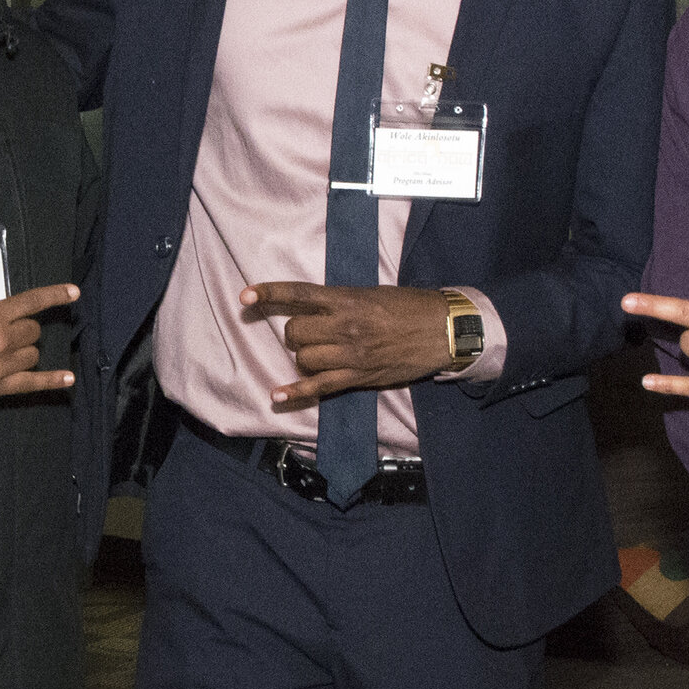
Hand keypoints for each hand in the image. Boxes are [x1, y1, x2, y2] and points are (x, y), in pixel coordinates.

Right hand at [0, 283, 78, 410]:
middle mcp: (3, 338)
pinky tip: (68, 378)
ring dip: (23, 351)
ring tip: (6, 354)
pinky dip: (52, 381)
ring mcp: (3, 365)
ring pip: (32, 355)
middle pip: (33, 332)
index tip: (73, 293)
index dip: (55, 295)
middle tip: (7, 333)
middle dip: (24, 330)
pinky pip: (32, 384)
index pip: (31, 302)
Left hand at [242, 283, 449, 409]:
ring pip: (303, 359)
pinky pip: (319, 387)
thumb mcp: (372, 293)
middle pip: (295, 332)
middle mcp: (345, 327)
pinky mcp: (358, 377)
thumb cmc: (409, 307)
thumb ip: (341, 301)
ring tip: (318, 353)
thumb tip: (314, 309)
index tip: (245, 296)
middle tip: (308, 332)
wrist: (443, 330)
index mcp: (347, 300)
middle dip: (295, 333)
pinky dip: (295, 392)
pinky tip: (276, 395)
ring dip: (304, 357)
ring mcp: (351, 354)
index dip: (269, 293)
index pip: (299, 294)